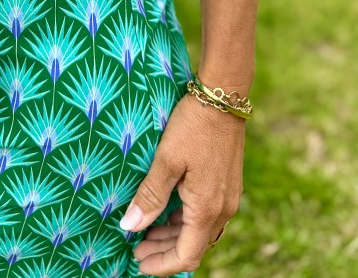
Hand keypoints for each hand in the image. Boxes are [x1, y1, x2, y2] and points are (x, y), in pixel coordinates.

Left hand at [120, 92, 245, 275]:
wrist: (223, 96)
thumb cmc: (193, 125)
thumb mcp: (166, 159)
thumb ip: (150, 195)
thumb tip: (129, 227)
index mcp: (208, 208)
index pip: (186, 254)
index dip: (162, 264)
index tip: (139, 263)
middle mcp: (223, 208)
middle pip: (194, 245)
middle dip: (165, 250)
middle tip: (136, 247)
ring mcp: (228, 195)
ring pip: (201, 230)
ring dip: (175, 235)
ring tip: (147, 231)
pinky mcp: (228, 182)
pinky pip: (207, 213)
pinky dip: (186, 220)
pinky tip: (168, 210)